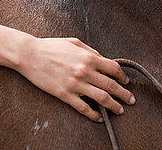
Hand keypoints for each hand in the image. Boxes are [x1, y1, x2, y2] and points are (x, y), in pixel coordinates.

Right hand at [15, 37, 134, 121]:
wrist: (30, 55)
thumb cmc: (51, 47)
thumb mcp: (74, 42)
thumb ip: (90, 51)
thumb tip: (102, 59)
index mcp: (89, 58)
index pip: (114, 69)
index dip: (122, 77)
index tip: (125, 82)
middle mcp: (85, 72)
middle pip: (112, 86)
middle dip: (124, 95)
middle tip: (131, 100)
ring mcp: (76, 85)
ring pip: (102, 99)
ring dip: (114, 106)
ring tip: (120, 110)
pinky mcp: (66, 95)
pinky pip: (84, 108)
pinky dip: (94, 115)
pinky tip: (99, 118)